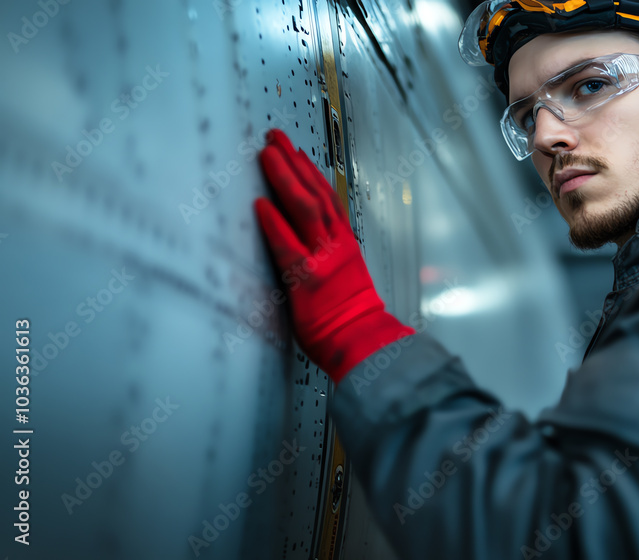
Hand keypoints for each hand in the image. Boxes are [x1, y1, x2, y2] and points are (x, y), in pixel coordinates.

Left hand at [253, 129, 413, 383]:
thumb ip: (332, 255)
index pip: (328, 197)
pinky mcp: (306, 279)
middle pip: (315, 193)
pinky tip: (260, 205)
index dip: (311, 172)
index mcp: (346, 243)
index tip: (296, 152)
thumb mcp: (348, 276)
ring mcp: (322, 259)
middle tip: (275, 139)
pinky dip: (273, 224)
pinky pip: (287, 245)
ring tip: (267, 156)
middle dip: (293, 162)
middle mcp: (336, 244)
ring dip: (284, 179)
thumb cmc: (352, 316)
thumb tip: (312, 242)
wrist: (365, 340)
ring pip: (304, 209)